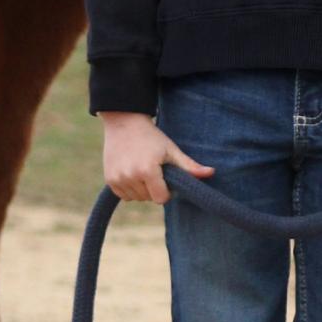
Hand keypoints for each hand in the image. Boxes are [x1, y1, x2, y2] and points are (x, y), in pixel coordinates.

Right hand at [99, 111, 214, 205]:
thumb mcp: (171, 150)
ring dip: (142, 189)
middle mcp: (130, 177)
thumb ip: (189, 166)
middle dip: (154, 188)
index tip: (166, 177)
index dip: (166, 190)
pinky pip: (124, 196)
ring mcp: (117, 179)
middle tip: (154, 169)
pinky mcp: (109, 180)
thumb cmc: (152, 137)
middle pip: (149, 198)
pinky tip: (132, 172)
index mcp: (147, 171)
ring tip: (142, 169)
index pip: (161, 198)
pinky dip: (130, 188)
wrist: (124, 123)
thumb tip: (212, 173)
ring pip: (136, 198)